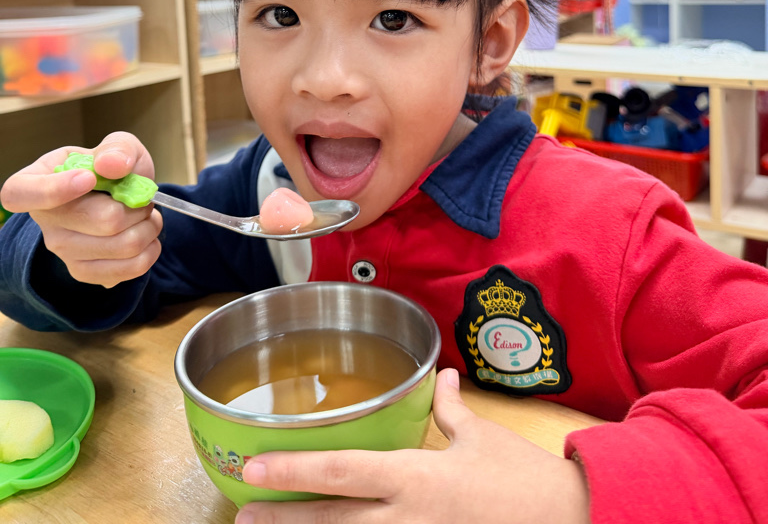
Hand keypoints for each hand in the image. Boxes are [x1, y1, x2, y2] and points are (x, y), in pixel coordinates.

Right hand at [1, 132, 162, 287]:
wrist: (119, 197)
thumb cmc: (110, 169)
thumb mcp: (117, 146)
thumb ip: (117, 148)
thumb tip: (111, 165)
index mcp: (34, 180)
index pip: (20, 194)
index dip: (53, 190)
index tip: (88, 179)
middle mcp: (43, 220)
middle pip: (102, 220)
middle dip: (138, 206)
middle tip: (142, 197)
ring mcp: (61, 251)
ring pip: (123, 245)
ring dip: (149, 227)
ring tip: (146, 214)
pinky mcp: (83, 272)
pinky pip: (129, 269)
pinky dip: (150, 251)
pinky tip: (146, 236)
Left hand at [235, 369, 590, 523]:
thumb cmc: (524, 482)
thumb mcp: (483, 440)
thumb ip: (450, 411)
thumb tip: (440, 376)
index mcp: (416, 477)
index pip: (344, 470)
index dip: (296, 470)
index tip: (256, 468)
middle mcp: (407, 520)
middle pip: (332, 522)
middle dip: (284, 520)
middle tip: (242, 513)